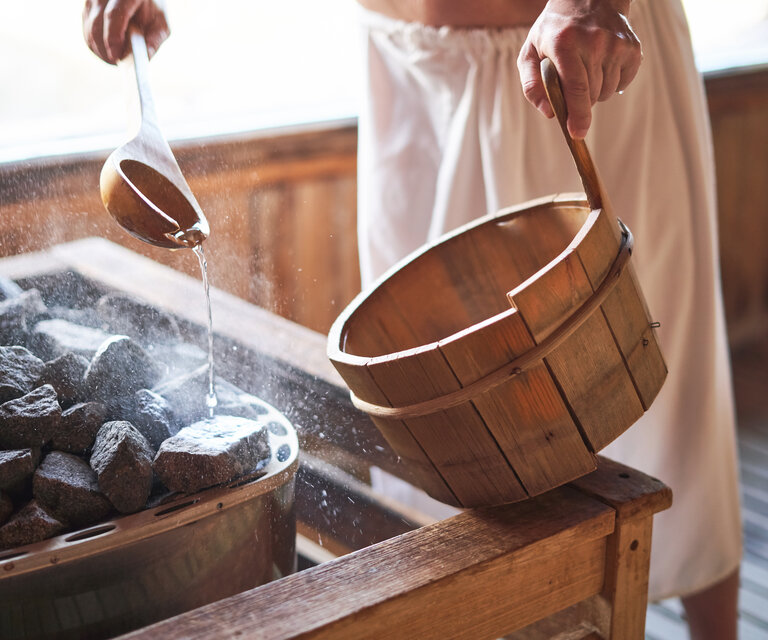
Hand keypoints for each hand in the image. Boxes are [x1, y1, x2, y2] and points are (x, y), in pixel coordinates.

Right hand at [83, 0, 168, 63]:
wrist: (140, 1)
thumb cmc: (152, 13)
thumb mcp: (160, 25)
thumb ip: (154, 40)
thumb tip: (145, 57)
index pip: (114, 15)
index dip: (112, 37)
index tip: (115, 57)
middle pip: (96, 23)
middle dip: (104, 48)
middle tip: (116, 62)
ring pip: (89, 28)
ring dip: (100, 49)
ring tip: (115, 58)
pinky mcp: (87, 7)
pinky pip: (86, 30)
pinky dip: (96, 46)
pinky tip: (108, 52)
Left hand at [517, 0, 641, 138]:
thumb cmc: (554, 31)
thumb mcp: (530, 52)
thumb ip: (531, 85)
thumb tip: (549, 112)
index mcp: (565, 44)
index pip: (576, 88)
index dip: (577, 115)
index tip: (577, 133)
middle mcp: (594, 42)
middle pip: (591, 95)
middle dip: (580, 102)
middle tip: (571, 84)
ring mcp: (616, 44)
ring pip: (606, 92)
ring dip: (595, 92)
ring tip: (586, 69)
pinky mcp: (632, 48)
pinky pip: (622, 84)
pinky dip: (611, 83)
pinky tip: (601, 65)